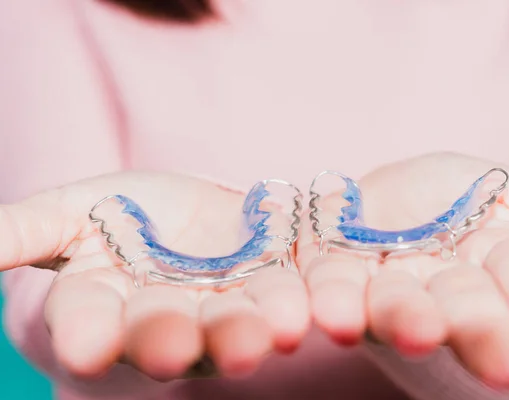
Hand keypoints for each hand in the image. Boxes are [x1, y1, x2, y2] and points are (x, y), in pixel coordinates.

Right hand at [0, 172, 308, 380]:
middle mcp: (161, 317)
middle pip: (161, 332)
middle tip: (174, 353)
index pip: (87, 319)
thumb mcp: (72, 210)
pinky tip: (304, 314)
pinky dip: (292, 307)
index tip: (82, 346)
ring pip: (228, 326)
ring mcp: (218, 309)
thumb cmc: (126, 211)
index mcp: (105, 301)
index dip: (85, 333)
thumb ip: (24, 232)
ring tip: (266, 338)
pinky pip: (280, 301)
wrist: (196, 211)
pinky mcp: (268, 289)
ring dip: (243, 334)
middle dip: (167, 341)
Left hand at [296, 152, 508, 387]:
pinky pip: (324, 287)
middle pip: (465, 306)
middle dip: (483, 332)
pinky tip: (327, 313)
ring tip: (419, 333)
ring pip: (396, 304)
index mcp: (492, 260)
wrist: (376, 200)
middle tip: (506, 369)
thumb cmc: (448, 196)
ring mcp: (384, 285)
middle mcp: (440, 284)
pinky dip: (325, 300)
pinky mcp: (331, 276)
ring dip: (406, 319)